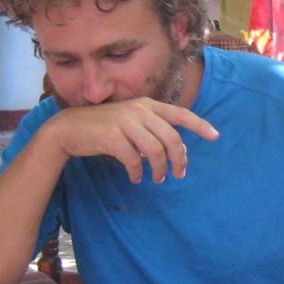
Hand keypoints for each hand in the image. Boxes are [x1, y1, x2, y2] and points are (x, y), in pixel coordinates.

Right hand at [43, 98, 218, 182]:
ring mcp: (125, 122)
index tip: (215, 136)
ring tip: (158, 178)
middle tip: (179, 174)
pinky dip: (138, 172)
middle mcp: (139, 110)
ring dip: (160, 168)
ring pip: (155, 151)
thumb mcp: (130, 121)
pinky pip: (134, 160)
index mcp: (147, 104)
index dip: (200, 125)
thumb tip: (177, 151)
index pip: (180, 114)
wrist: (69, 128)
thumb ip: (152, 130)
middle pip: (172, 138)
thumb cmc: (103, 127)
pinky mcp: (112, 137)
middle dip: (179, 159)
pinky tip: (136, 178)